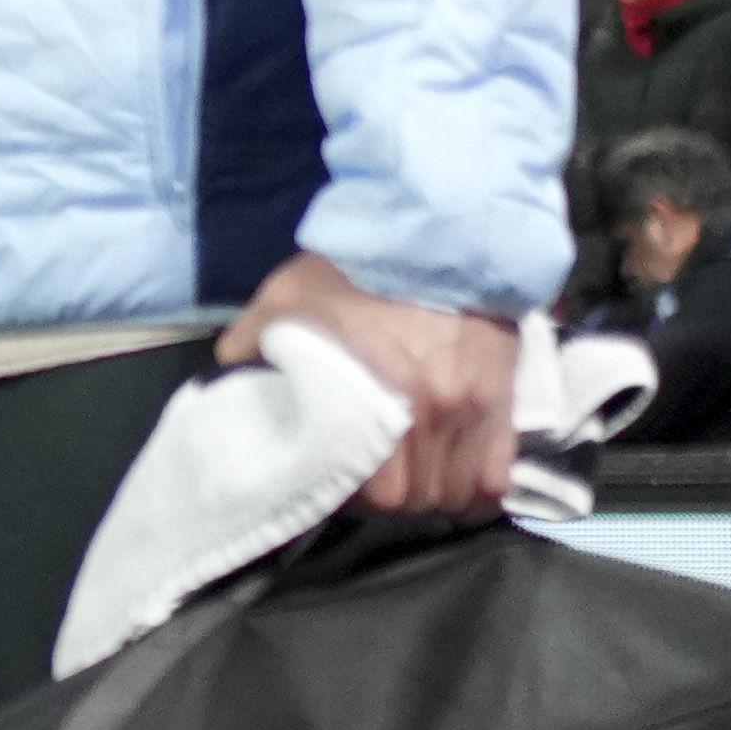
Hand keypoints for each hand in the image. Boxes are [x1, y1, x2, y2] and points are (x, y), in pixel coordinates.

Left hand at [227, 251, 516, 519]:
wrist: (439, 228)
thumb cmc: (358, 266)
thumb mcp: (288, 295)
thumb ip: (252, 339)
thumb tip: (227, 370)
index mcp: (373, 401)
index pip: (369, 493)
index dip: (349, 499)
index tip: (334, 484)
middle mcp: (430, 416)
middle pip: (412, 499)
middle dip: (389, 501)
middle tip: (371, 482)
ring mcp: (472, 411)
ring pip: (456, 494)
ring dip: (432, 497)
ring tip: (413, 483)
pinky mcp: (503, 401)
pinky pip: (498, 476)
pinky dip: (478, 492)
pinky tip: (459, 486)